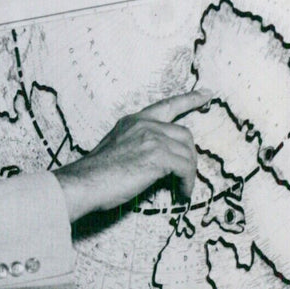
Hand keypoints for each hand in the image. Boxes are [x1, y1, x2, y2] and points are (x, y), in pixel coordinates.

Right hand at [55, 90, 210, 221]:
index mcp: (134, 121)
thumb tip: (154, 162)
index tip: (206, 94)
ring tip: (183, 189)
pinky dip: (187, 182)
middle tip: (186, 175)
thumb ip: (136, 146)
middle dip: (189, 156)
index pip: (167, 106)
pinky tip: (182, 193)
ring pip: (187, 153)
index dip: (190, 99)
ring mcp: (152, 139)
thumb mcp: (116, 149)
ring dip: (189, 173)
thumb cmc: (94, 175)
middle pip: (184, 134)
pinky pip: (185, 168)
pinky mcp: (157, 156)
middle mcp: (145, 125)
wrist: (82, 184)